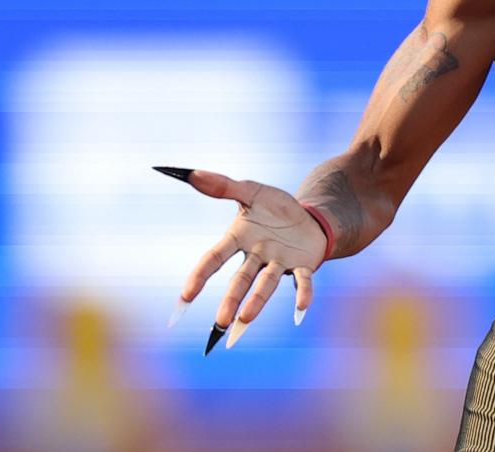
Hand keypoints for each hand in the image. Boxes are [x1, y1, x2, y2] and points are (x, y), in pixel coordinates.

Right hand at [157, 167, 327, 351]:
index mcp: (239, 239)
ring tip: (246, 319)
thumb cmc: (275, 208)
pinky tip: (301, 308)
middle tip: (221, 322)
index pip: (214, 259)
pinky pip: (303, 281)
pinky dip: (303, 294)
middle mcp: (257, 256)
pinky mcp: (303, 266)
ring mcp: (280, 263)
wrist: (308, 217)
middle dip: (231, 299)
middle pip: (240, 279)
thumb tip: (192, 173)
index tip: (186, 297)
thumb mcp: (251, 191)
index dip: (200, 277)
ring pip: (267, 284)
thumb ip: (224, 186)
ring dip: (257, 301)